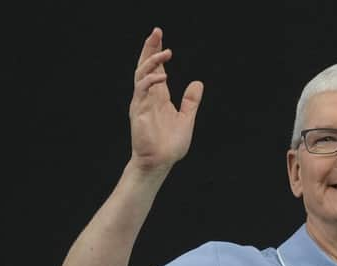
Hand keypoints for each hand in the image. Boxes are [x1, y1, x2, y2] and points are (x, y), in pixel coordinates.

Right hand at [128, 27, 203, 172]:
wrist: (160, 162)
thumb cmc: (170, 144)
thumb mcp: (186, 118)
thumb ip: (190, 101)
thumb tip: (198, 83)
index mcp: (158, 97)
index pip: (156, 69)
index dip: (157, 53)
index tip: (160, 37)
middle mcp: (148, 96)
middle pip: (145, 66)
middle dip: (150, 48)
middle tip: (156, 32)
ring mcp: (142, 102)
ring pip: (141, 74)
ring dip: (152, 61)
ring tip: (166, 51)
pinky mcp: (138, 111)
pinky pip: (142, 90)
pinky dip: (151, 81)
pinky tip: (163, 76)